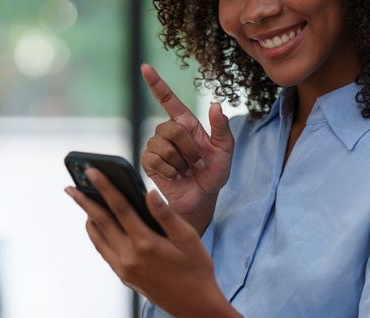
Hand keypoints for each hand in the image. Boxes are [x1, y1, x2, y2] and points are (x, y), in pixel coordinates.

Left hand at [65, 168, 242, 317]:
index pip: (119, 207)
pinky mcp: (124, 276)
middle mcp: (129, 256)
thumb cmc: (196, 269)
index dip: (104, 187)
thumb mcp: (189, 238)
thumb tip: (148, 192)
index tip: (91, 171)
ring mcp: (124, 268)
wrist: (195, 306)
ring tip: (82, 202)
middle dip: (85, 201)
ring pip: (98, 237)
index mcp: (146, 243)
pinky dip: (96, 235)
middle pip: (101, 221)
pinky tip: (97, 226)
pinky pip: (104, 250)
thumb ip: (166, 215)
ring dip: (88, 217)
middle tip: (70, 186)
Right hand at [140, 64, 234, 233]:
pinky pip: (155, 160)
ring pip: (163, 146)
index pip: (168, 100)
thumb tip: (216, 105)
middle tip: (198, 163)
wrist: (202, 198)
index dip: (156, 84)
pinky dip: (170, 171)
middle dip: (189, 148)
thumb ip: (222, 128)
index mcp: (186, 124)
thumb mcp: (225, 150)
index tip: (145, 67)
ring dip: (180, 162)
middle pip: (171, 128)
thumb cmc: (214, 173)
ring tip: (185, 171)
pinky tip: (175, 177)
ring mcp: (155, 146)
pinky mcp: (148, 162)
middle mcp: (168, 132)